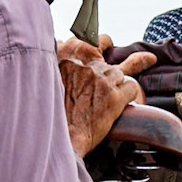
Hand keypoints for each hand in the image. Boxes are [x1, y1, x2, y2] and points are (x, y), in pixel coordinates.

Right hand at [57, 38, 157, 157]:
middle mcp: (84, 68)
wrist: (62, 139)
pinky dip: (129, 95)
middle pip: (105, 64)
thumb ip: (61, 66)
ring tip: (107, 102)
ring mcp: (100, 81)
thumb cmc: (53, 116)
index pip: (88, 42)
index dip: (101, 43)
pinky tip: (121, 104)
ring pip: (119, 74)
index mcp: (66, 61)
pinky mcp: (114, 98)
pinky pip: (131, 87)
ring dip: (116, 87)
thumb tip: (62, 47)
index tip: (107, 43)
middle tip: (116, 78)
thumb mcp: (49, 82)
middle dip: (109, 74)